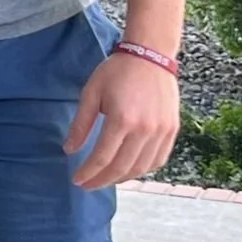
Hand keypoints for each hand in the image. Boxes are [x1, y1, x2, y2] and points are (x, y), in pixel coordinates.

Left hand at [65, 53, 179, 189]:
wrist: (150, 56)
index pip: (102, 157)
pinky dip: (142, 170)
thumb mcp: (91, 94)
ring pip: (141, 168)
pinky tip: (128, 170)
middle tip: (88, 185)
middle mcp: (144, 130)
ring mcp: (161, 132)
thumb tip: (69, 150)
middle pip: (121, 167)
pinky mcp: (172, 130)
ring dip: (122, 178)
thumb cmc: (116, 72)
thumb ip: (81, 125)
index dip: (88, 173)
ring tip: (105, 179)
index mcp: (122, 120)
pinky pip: (158, 160)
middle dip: (102, 181)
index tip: (77, 180)